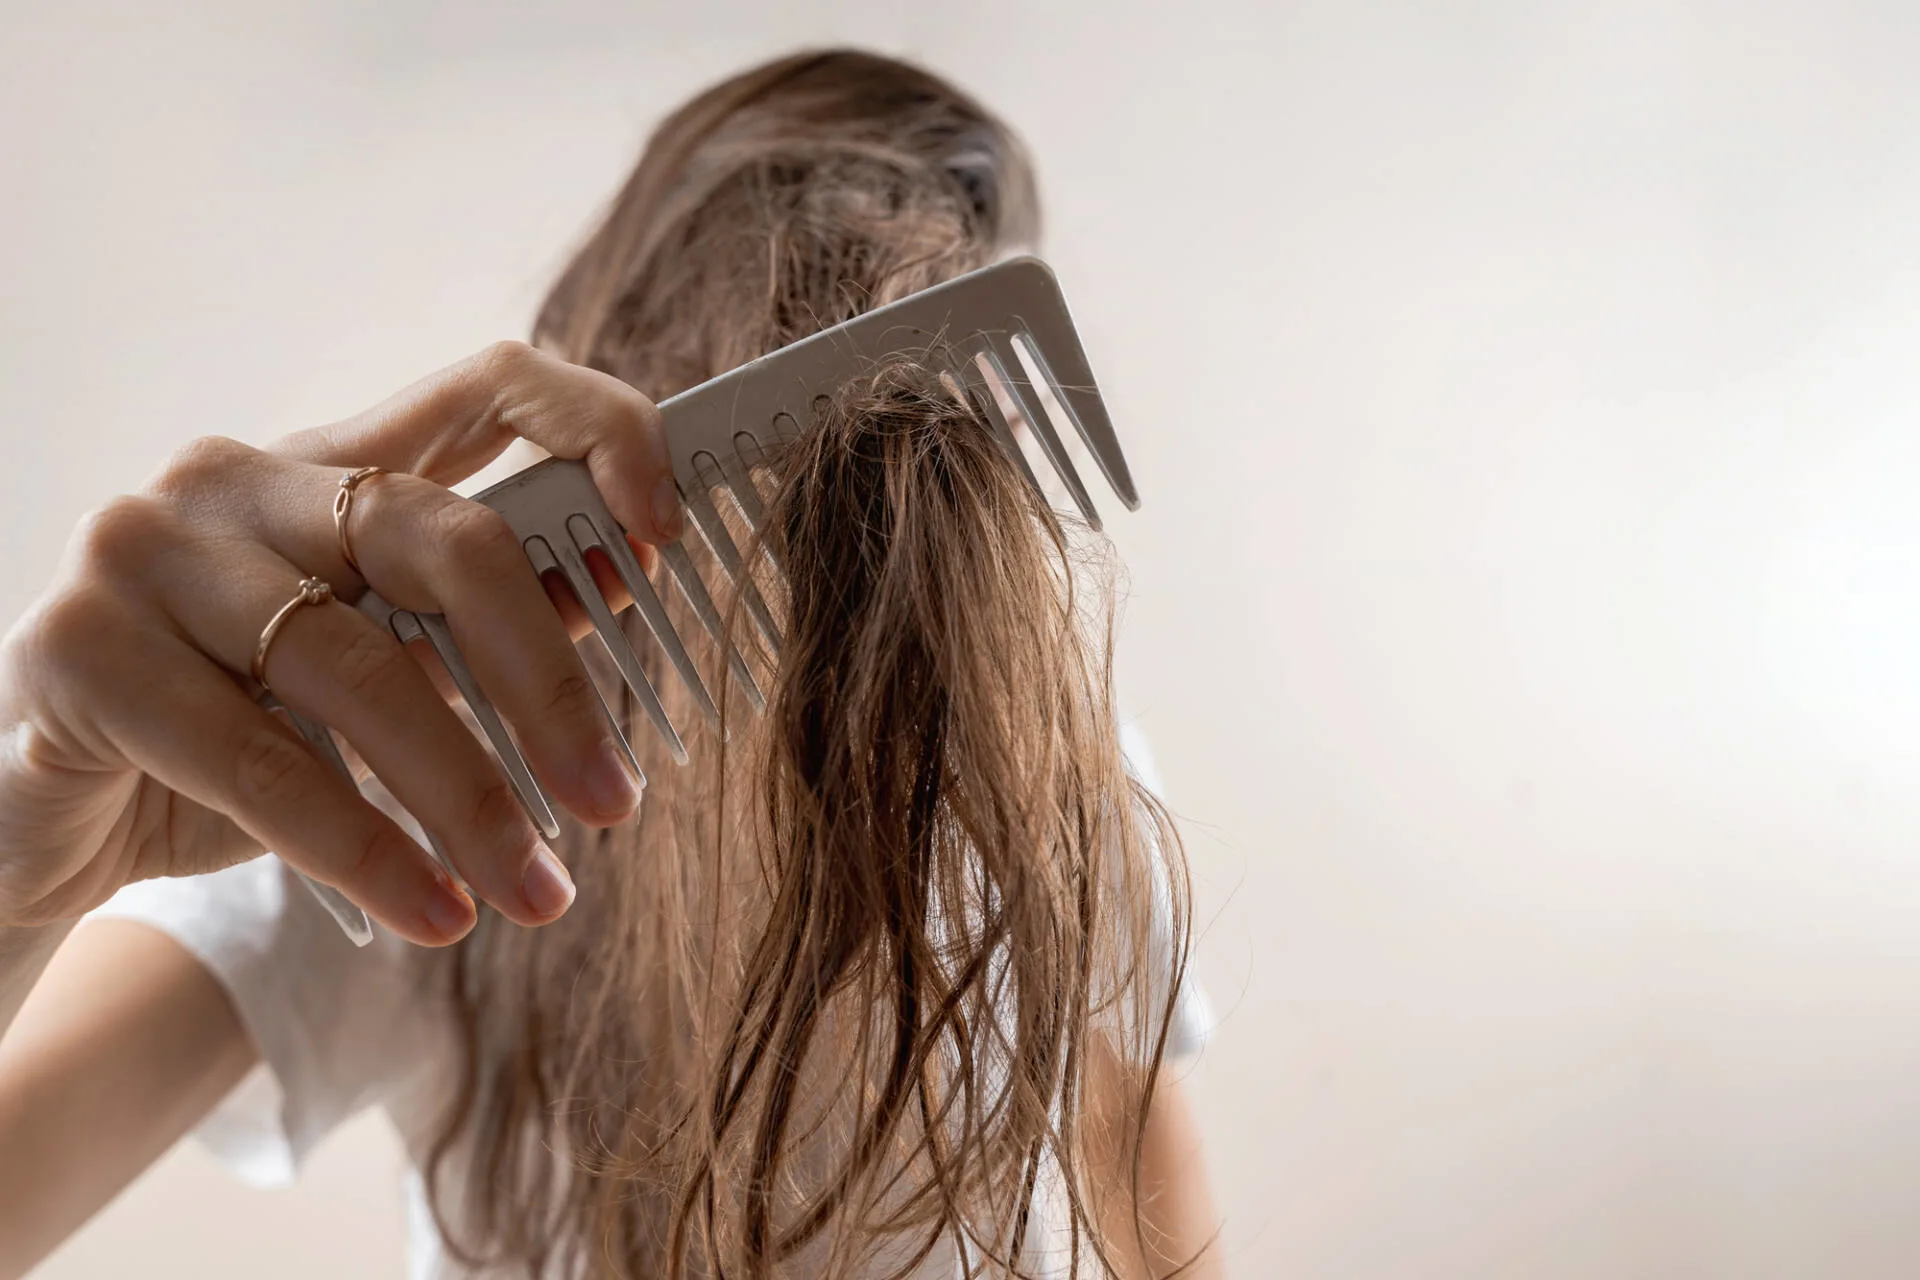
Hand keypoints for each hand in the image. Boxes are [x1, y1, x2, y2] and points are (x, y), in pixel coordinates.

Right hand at [0, 342, 682, 943]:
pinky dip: (371, 849)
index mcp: (325, 464)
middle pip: (446, 537)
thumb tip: (623, 590)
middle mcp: (233, 477)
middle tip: (615, 802)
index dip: (601, 433)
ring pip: (362, 666)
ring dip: (472, 800)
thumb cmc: (224, 742)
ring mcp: (143, 550)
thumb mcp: (371, 681)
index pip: (491, 383)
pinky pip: (265, 762)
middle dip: (550, 683)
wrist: (35, 826)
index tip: (668, 539)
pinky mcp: (78, 648)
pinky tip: (436, 913)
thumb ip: (477, 633)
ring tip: (539, 897)